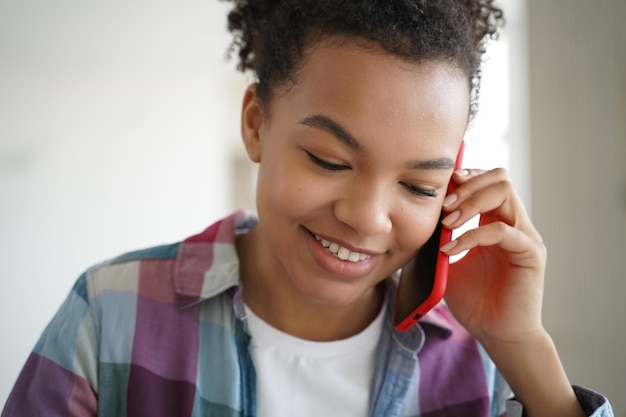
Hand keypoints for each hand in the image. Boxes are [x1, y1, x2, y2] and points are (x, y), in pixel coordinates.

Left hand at [440, 168, 546, 344]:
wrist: (496, 334)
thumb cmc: (475, 301)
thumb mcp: (448, 263)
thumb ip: (440, 237)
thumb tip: (416, 216)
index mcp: (496, 221)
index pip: (486, 181)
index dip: (463, 178)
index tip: (438, 188)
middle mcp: (514, 223)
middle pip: (498, 178)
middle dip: (466, 185)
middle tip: (443, 204)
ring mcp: (525, 236)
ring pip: (504, 193)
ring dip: (469, 203)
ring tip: (446, 222)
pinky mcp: (530, 254)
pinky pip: (502, 231)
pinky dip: (471, 236)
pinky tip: (451, 249)